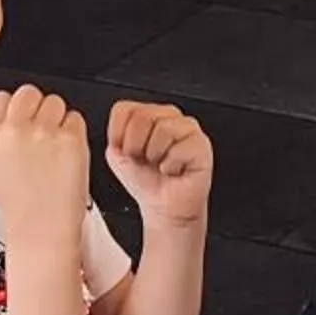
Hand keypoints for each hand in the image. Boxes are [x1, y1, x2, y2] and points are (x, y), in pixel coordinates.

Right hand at [0, 86, 89, 245]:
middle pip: (29, 92)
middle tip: (42, 131)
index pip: (3, 97)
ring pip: (55, 102)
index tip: (22, 121)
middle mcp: (14, 130)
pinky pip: (76, 119)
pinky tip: (67, 153)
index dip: (15, 108)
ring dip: (58, 119)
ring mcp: (43, 133)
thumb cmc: (20, 204)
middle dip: (38, 108)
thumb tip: (8, 114)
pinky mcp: (69, 139)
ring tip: (55, 147)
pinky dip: (75, 133)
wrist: (41, 228)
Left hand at [106, 101, 213, 224]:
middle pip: (142, 115)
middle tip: (144, 159)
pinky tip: (173, 169)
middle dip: (136, 146)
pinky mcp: (202, 144)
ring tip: (160, 163)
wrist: (164, 206)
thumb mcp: (117, 156)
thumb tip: (115, 129)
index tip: (125, 151)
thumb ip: (113, 136)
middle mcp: (168, 116)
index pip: (124, 109)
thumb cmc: (146, 181)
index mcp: (147, 115)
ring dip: (155, 155)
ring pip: (163, 128)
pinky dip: (171, 165)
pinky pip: (179, 148)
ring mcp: (188, 128)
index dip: (118, 134)